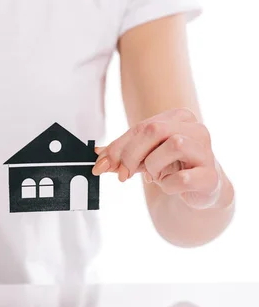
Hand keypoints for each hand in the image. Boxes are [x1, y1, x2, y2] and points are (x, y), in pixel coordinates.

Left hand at [92, 108, 223, 209]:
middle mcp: (195, 129)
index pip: (140, 127)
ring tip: (156, 176)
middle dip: (131, 155)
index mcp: (178, 118)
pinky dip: (168, 186)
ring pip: (173, 146)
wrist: (201, 189)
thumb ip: (120, 155)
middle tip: (122, 175)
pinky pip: (182, 178)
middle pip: (154, 130)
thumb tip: (97, 154)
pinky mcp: (211, 176)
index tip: (100, 166)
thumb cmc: (171, 167)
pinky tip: (170, 186)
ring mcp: (206, 151)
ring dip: (154, 167)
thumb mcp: (143, 157)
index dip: (117, 148)